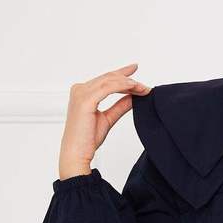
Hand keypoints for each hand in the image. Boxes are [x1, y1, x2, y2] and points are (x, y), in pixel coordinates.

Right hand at [58, 63, 150, 179]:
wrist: (77, 153)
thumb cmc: (87, 139)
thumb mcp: (108, 119)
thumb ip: (119, 106)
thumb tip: (132, 97)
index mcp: (83, 93)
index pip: (105, 79)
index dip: (121, 73)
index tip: (134, 70)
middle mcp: (80, 89)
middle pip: (109, 78)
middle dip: (129, 80)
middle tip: (145, 85)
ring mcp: (81, 93)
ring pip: (110, 81)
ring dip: (129, 83)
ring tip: (143, 88)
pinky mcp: (86, 100)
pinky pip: (108, 88)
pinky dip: (123, 86)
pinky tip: (134, 88)